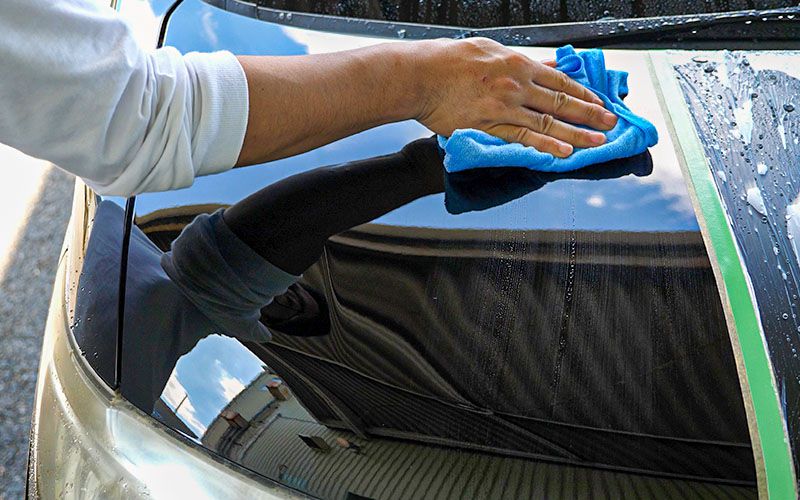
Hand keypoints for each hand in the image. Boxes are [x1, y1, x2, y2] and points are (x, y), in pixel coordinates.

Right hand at [409, 38, 617, 156]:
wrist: (421, 76)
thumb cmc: (448, 61)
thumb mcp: (489, 50)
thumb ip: (518, 60)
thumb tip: (543, 63)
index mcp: (517, 63)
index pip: (559, 79)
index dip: (583, 93)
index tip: (598, 102)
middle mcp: (517, 85)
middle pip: (562, 101)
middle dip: (590, 113)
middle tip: (610, 122)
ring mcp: (506, 107)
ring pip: (549, 122)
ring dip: (577, 133)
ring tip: (597, 142)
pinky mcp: (491, 125)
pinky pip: (525, 137)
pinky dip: (546, 146)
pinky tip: (563, 153)